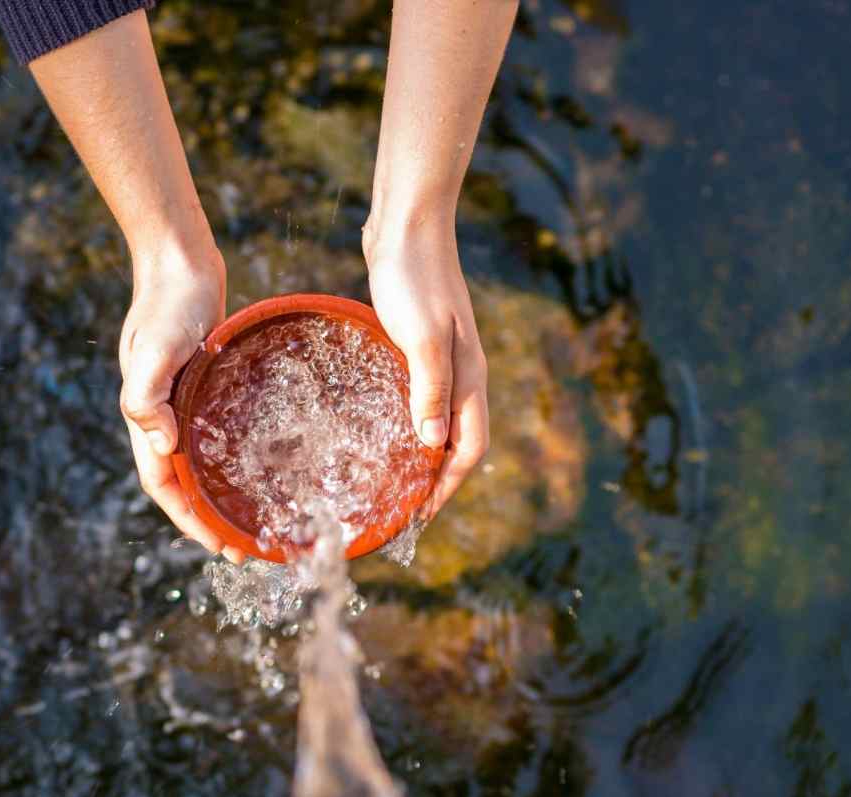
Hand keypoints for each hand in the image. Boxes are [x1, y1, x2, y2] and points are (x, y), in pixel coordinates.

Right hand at [119, 248, 246, 563]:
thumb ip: (147, 396)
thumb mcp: (154, 349)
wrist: (179, 262)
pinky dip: (232, 458)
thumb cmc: (167, 304)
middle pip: (184, 483)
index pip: (164, 485)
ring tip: (253, 519)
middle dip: (209, 520)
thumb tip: (161, 445)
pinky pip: (217, 434)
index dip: (189, 520)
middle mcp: (164, 417)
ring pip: (201, 462)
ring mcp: (184, 403)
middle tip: (246, 548)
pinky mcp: (205, 387)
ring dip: (221, 494)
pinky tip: (260, 466)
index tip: (219, 546)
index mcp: (147, 417)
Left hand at [364, 223, 489, 515]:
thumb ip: (430, 389)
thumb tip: (432, 445)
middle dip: (437, 480)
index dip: (447, 486)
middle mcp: (461, 374)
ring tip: (393, 481)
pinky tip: (381, 428)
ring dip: (422, 454)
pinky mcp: (419, 345)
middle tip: (403, 509)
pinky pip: (420, 398)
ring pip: (439, 421)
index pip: (468, 448)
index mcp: (468, 377)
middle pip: (457, 442)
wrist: (407, 225)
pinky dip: (408, 423)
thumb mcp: (421, 336)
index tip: (421, 516)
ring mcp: (442, 360)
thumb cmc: (413, 278)